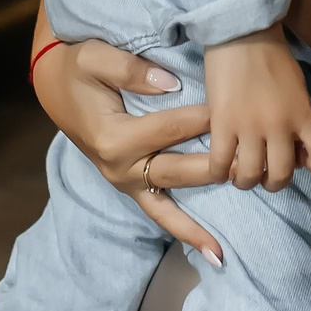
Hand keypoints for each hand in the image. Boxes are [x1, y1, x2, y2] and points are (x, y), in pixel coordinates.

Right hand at [33, 36, 223, 261]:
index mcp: (114, 137)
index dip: (204, 118)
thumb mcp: (95, 58)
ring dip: (199, 224)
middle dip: (217, 167)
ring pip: (169, 207)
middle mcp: (120, 168)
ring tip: (226, 247)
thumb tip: (170, 83)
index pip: (170, 128)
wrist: (56, 86)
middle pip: (178, 171)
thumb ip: (130, 70)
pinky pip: (160, 214)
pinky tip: (212, 252)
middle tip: (254, 165)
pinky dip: (184, 233)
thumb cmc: (78, 69)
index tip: (236, 109)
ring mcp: (125, 182)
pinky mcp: (131, 187)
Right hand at [201, 27, 310, 190]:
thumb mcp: (298, 88)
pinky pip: (220, 164)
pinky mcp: (223, 123)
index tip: (301, 159)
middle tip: (263, 172)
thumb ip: (299, 117)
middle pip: (281, 175)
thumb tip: (293, 146)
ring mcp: (250, 127)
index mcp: (304, 115)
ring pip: (250, 175)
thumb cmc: (272, 57)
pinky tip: (220, 167)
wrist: (242, 33)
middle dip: (273, 182)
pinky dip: (219, 172)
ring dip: (245, 180)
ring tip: (240, 173)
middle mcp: (280, 126)